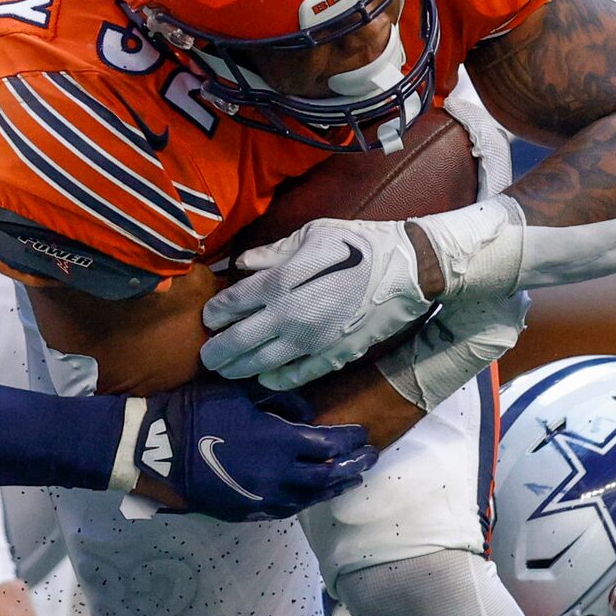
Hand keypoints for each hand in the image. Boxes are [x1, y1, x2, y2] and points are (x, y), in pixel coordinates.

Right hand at [114, 381, 373, 520]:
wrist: (157, 450)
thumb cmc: (197, 412)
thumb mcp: (240, 391)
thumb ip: (279, 399)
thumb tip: (305, 412)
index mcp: (281, 442)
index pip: (330, 444)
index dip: (351, 439)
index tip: (363, 433)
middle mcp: (280, 475)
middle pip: (329, 475)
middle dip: (354, 465)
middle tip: (370, 458)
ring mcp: (264, 498)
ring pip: (311, 498)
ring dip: (334, 487)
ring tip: (350, 479)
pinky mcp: (248, 512)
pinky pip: (287, 509)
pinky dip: (307, 500)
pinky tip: (313, 495)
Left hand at [201, 196, 523, 391]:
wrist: (409, 272)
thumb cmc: (361, 245)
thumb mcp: (314, 235)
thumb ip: (274, 253)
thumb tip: (242, 265)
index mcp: (282, 281)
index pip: (232, 303)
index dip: (214, 313)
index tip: (208, 318)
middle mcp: (290, 316)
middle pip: (238, 341)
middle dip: (216, 351)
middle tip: (206, 356)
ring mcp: (310, 342)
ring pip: (260, 365)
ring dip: (238, 370)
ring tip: (226, 371)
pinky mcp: (331, 358)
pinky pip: (293, 377)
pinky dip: (273, 380)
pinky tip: (263, 377)